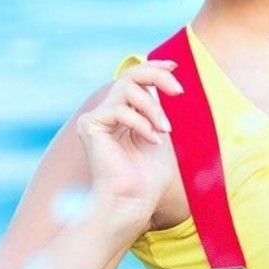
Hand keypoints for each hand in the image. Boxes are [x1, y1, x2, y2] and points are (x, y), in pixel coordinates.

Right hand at [76, 60, 182, 234]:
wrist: (133, 202)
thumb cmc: (149, 177)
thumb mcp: (161, 133)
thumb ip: (159, 108)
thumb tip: (169, 81)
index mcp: (121, 113)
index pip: (134, 79)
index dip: (154, 67)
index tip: (175, 65)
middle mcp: (105, 112)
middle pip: (129, 76)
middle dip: (157, 78)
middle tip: (179, 91)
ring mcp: (95, 119)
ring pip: (126, 90)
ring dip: (153, 108)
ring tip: (165, 130)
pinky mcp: (89, 126)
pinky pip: (119, 110)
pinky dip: (141, 123)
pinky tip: (153, 140)